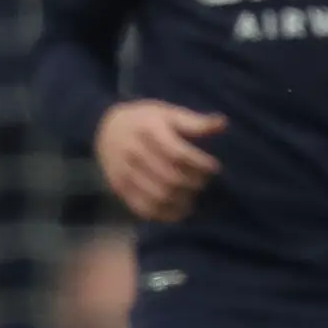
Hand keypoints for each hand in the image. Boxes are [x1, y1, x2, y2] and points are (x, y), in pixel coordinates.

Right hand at [95, 100, 225, 221]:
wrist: (105, 129)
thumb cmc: (144, 120)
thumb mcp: (167, 113)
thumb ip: (194, 122)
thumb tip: (223, 124)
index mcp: (148, 129)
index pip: (178, 153)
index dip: (200, 164)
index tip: (214, 167)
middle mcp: (134, 151)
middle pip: (170, 177)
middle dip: (193, 183)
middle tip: (204, 183)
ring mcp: (125, 172)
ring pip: (159, 196)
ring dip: (182, 201)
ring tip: (193, 197)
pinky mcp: (120, 188)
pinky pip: (144, 208)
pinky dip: (165, 214)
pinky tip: (178, 210)